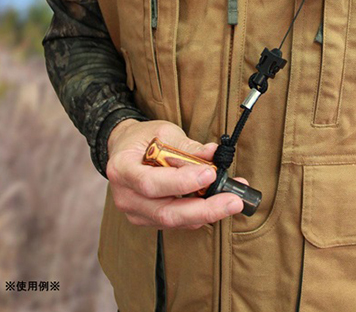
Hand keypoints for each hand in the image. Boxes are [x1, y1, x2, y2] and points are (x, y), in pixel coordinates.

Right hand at [106, 119, 245, 229]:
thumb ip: (187, 146)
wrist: (125, 149)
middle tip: (233, 200)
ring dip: (207, 212)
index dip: (181, 182)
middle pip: (166, 212)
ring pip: (174, 220)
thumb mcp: (163, 132)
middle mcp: (125, 196)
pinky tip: (217, 203)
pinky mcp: (148, 219)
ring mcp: (135, 212)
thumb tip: (214, 154)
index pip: (151, 183)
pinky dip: (199, 214)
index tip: (210, 173)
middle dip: (204, 209)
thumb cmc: (143, 139)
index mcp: (122, 169)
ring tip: (233, 200)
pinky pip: (176, 222)